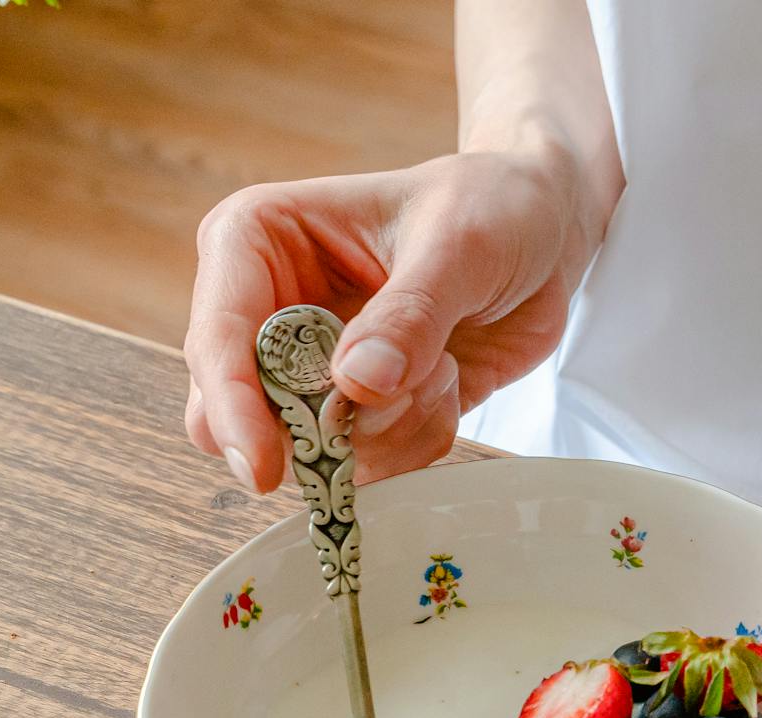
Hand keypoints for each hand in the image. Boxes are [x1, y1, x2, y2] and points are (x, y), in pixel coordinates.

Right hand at [184, 149, 602, 488]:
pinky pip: (362, 466)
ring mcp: (305, 368)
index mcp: (255, 242)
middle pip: (231, 414)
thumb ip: (409, 314)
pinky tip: (447, 381)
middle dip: (321, 429)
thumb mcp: (460, 244)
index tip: (266, 467)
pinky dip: (415, 439)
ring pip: (303, 452)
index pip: (217, 338)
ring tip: (441, 365)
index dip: (233, 408)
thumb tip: (355, 386)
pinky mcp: (350, 410)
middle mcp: (265, 310)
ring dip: (387, 431)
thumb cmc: (491, 204)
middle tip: (399, 397)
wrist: (544, 230)